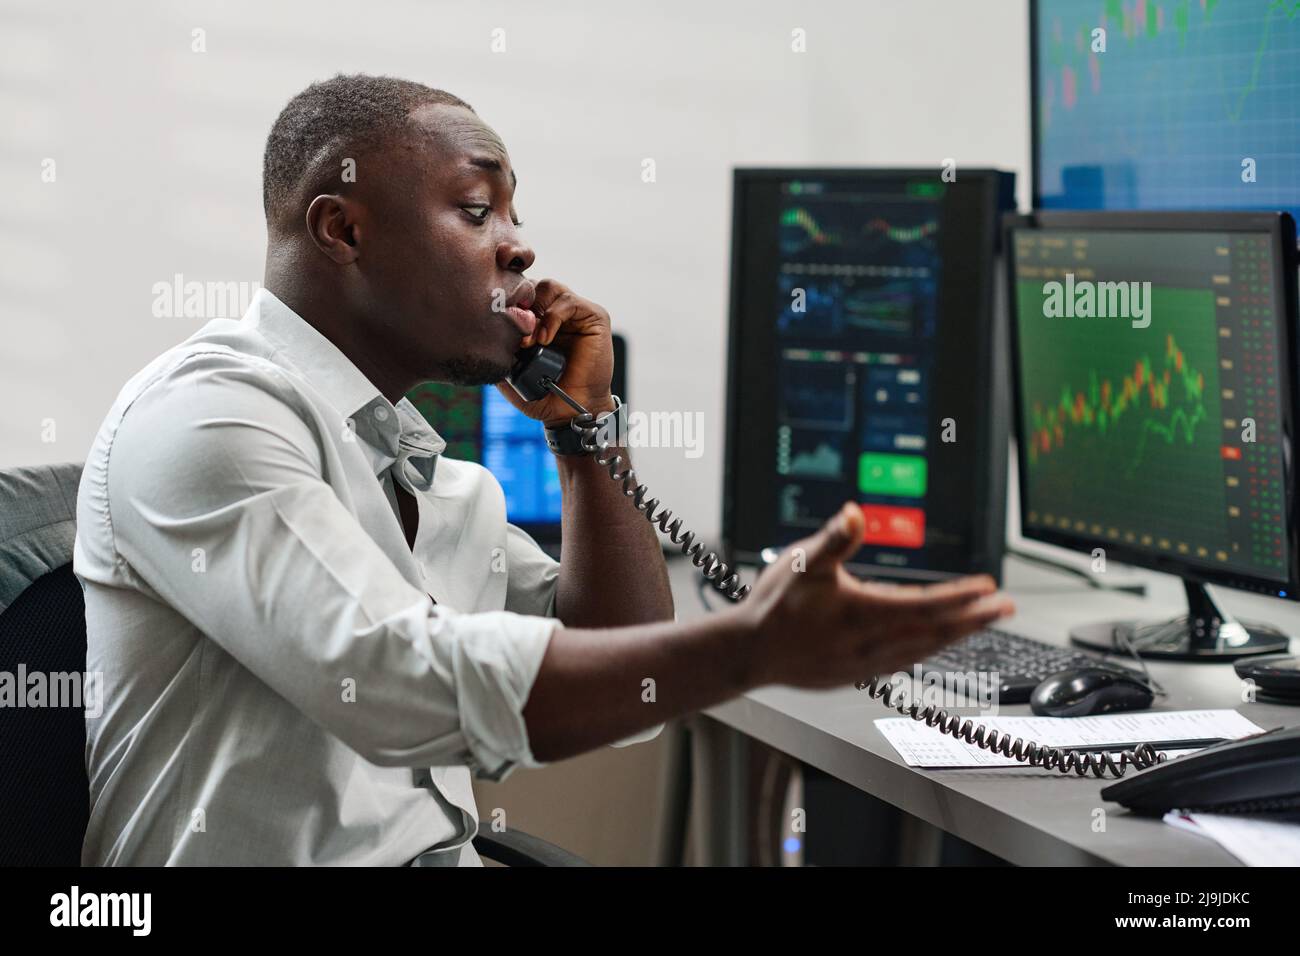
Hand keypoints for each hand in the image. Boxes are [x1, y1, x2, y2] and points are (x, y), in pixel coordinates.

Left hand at [495, 279, 615, 426]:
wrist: (572, 409)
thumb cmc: (546, 393)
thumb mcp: (514, 374)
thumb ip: (500, 357)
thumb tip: (478, 341)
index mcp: (540, 320)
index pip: (521, 295)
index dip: (510, 303)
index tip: (500, 323)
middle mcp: (558, 312)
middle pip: (533, 286)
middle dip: (521, 305)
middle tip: (515, 331)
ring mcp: (577, 313)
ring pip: (549, 288)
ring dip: (536, 311)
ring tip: (531, 340)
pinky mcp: (594, 317)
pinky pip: (569, 302)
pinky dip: (553, 317)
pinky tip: (545, 339)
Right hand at [739, 502, 1014, 688]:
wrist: (748, 653)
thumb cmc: (773, 607)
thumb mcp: (802, 562)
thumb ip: (835, 539)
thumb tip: (855, 513)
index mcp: (865, 614)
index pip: (928, 606)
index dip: (962, 598)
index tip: (989, 588)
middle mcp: (872, 644)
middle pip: (936, 631)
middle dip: (975, 619)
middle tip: (1007, 607)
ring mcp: (867, 664)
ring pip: (925, 650)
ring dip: (957, 635)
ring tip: (981, 623)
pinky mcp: (857, 674)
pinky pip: (905, 663)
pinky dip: (929, 651)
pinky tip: (935, 645)